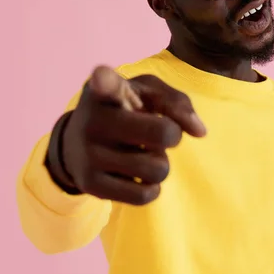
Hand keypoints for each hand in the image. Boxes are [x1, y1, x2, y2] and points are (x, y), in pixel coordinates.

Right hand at [60, 66, 205, 204]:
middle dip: (171, 136)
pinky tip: (137, 176)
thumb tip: (199, 131)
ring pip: (157, 169)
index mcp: (104, 89)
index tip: (100, 78)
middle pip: (162, 133)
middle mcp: (92, 119)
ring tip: (142, 154)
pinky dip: (151, 188)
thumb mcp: (146, 92)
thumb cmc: (123, 110)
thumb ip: (176, 101)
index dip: (105, 80)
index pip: (105, 82)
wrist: (74, 144)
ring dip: (160, 164)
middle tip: (158, 134)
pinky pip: (143, 196)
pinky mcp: (90, 183)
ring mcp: (88, 153)